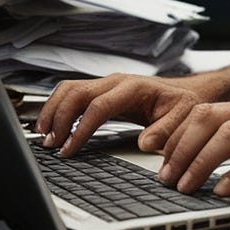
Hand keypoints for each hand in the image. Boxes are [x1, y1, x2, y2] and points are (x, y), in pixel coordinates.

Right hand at [35, 73, 209, 156]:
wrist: (186, 92)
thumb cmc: (184, 104)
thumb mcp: (184, 118)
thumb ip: (167, 131)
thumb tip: (145, 144)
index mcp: (133, 88)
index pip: (99, 106)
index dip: (81, 128)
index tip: (69, 148)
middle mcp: (116, 81)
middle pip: (76, 92)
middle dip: (58, 117)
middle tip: (50, 144)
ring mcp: (107, 84)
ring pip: (69, 89)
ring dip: (53, 111)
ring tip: (44, 136)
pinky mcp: (101, 90)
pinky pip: (73, 93)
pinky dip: (58, 108)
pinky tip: (53, 127)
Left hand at [158, 96, 229, 195]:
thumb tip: (218, 160)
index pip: (207, 112)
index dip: (180, 135)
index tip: (163, 159)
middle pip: (209, 117)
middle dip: (181, 147)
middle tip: (165, 176)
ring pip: (228, 134)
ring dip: (200, 161)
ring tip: (186, 186)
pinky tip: (223, 191)